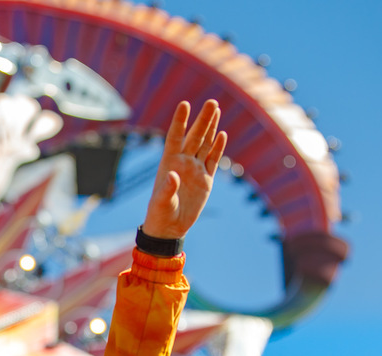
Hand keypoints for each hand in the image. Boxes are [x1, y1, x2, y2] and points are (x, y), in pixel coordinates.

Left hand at [143, 100, 226, 238]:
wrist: (170, 228)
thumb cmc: (159, 214)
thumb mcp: (161, 202)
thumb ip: (167, 188)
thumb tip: (174, 174)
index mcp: (169, 163)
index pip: (175, 137)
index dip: (180, 121)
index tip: (184, 104)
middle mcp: (183, 162)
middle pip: (194, 136)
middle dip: (203, 119)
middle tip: (211, 101)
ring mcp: (195, 169)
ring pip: (205, 144)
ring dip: (211, 128)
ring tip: (216, 109)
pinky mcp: (206, 180)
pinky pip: (213, 160)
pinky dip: (218, 148)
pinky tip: (222, 134)